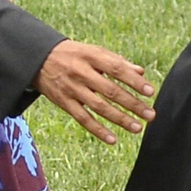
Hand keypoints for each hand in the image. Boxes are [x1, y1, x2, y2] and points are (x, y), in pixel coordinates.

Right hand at [35, 40, 154, 144]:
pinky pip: (83, 119)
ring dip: (120, 119)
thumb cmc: (74, 55)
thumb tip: (140, 72)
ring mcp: (72, 89)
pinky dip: (98, 130)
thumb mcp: (93, 51)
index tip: (150, 92)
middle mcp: (81, 73)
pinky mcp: (64, 103)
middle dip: (132, 104)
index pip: (117, 69)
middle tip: (150, 115)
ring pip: (99, 107)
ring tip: (137, 128)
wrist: (40, 59)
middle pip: (110, 91)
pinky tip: (113, 139)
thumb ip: (117, 61)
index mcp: (91, 57)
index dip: (134, 81)